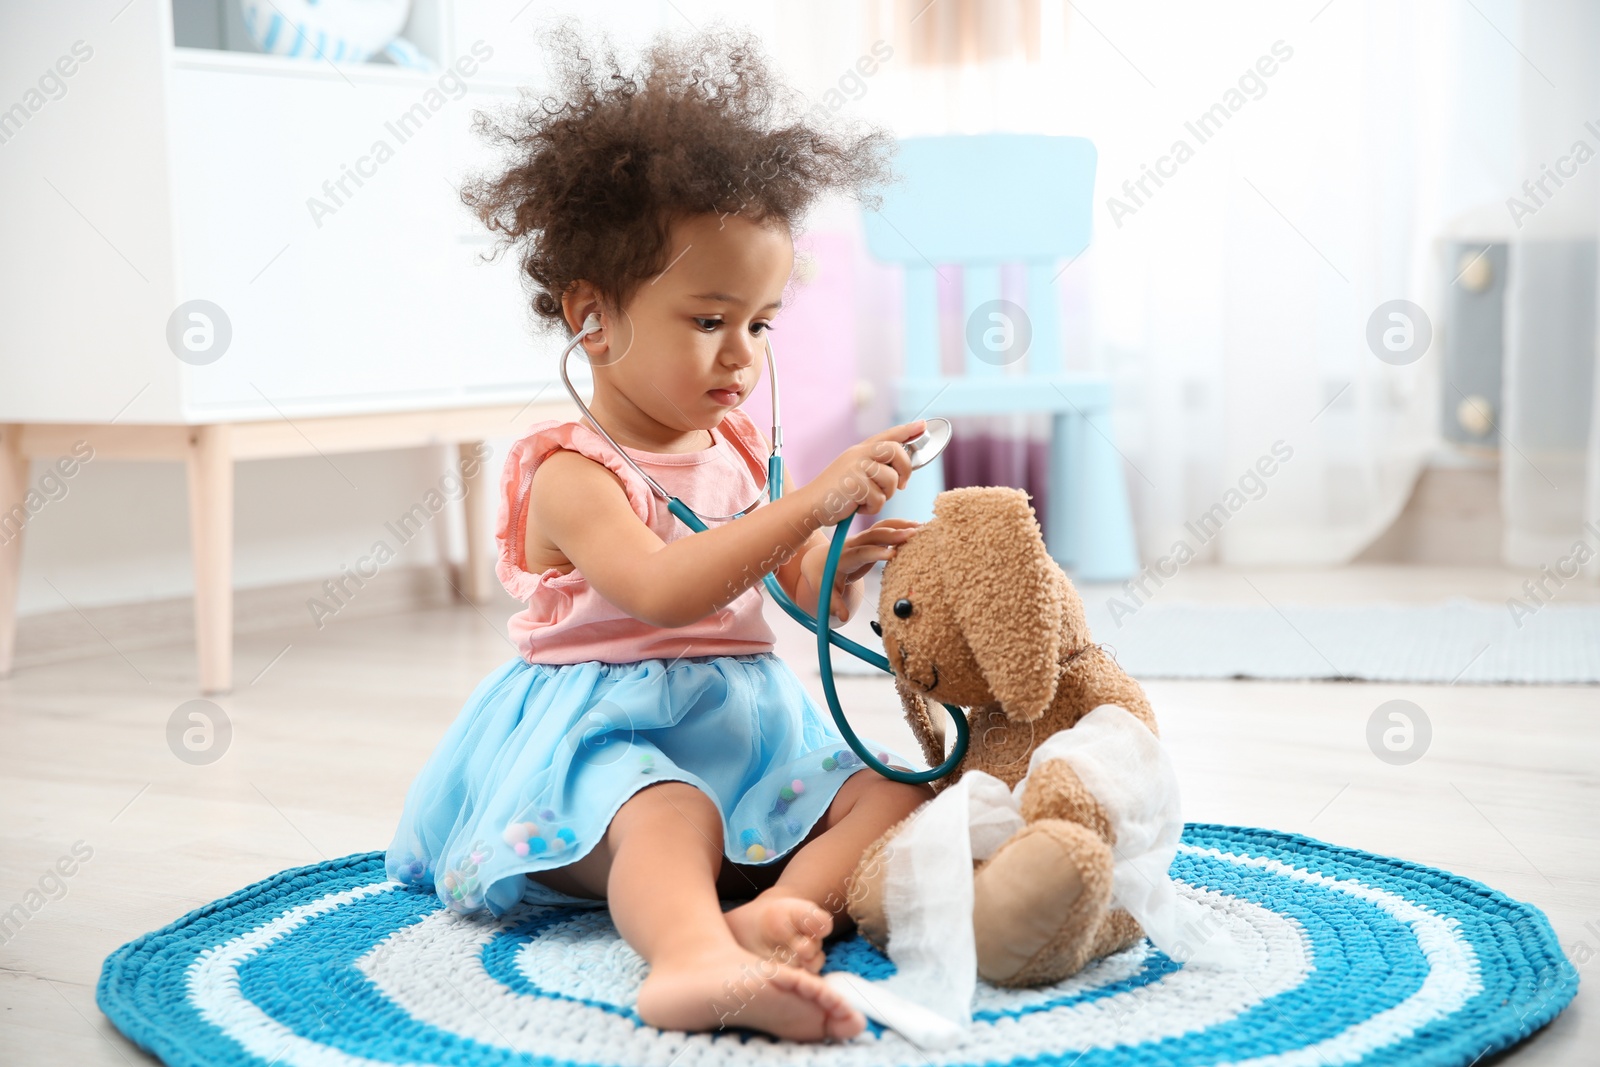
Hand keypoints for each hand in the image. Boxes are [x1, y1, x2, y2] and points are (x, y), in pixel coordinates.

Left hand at [799, 518, 921, 622]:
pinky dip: (901, 526)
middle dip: (893, 534)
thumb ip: (834, 603)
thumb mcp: (824, 591)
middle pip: (873, 535)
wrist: (819, 561)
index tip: (893, 554)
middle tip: (913, 535)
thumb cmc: (823, 577)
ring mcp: (863, 539)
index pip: (860, 553)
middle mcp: (853, 544)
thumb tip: (842, 616)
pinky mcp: (871, 538)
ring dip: (900, 525)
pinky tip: (919, 528)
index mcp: (843, 557)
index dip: (876, 553)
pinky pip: (887, 529)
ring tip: (922, 527)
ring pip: (881, 527)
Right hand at [801, 420, 925, 525]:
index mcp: (860, 450)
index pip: (888, 435)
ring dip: (884, 495)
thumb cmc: (836, 493)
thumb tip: (902, 466)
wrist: (810, 505)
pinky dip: (872, 507)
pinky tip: (857, 507)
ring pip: (891, 479)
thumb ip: (874, 466)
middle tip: (901, 485)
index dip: (907, 430)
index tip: (923, 426)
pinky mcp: (855, 485)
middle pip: (896, 452)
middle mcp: (859, 454)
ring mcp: (856, 468)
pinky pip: (879, 498)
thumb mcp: (854, 472)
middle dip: (905, 470)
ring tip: (866, 499)